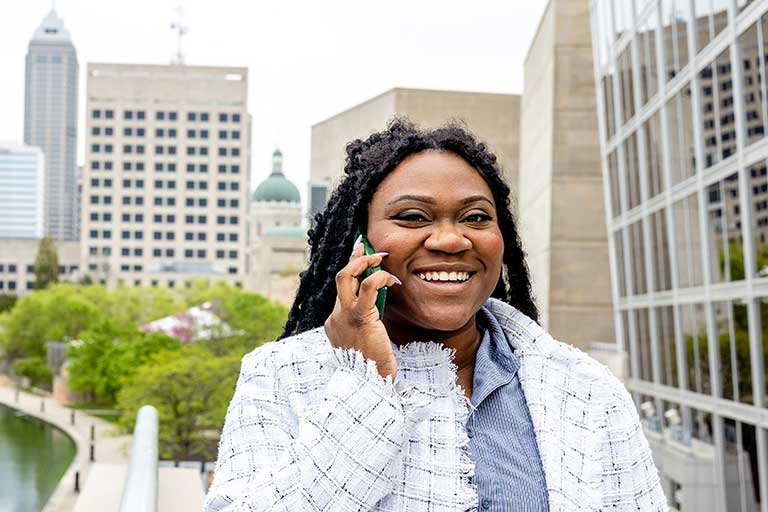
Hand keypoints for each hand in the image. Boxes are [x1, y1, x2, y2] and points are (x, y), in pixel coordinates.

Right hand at [324, 237, 400, 378]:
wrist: (368, 385)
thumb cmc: (371, 370)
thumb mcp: (366, 345)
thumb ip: (367, 327)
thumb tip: (378, 312)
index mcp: (336, 324)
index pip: (343, 292)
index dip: (353, 275)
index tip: (361, 260)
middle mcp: (336, 318)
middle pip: (340, 279)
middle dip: (353, 259)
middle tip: (365, 246)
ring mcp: (344, 317)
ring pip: (345, 277)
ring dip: (362, 262)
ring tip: (378, 255)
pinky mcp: (360, 318)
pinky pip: (369, 287)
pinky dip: (380, 277)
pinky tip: (392, 279)